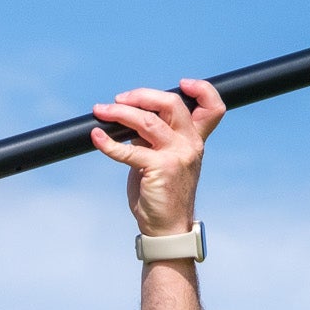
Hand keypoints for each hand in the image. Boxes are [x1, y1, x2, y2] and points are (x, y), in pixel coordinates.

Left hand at [92, 79, 224, 238]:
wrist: (167, 226)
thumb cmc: (162, 192)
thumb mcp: (166, 158)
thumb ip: (156, 137)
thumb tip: (129, 116)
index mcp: (195, 140)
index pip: (213, 108)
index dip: (202, 89)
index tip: (183, 83)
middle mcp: (190, 145)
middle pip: (171, 104)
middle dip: (141, 96)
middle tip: (119, 100)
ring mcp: (176, 156)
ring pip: (146, 121)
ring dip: (119, 113)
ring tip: (100, 111)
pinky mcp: (159, 169)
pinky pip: (128, 150)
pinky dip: (108, 143)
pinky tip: (96, 137)